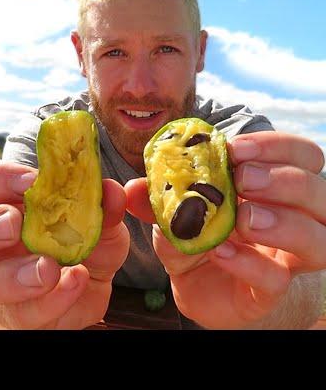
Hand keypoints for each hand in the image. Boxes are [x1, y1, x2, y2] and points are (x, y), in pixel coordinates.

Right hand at [0, 159, 129, 328]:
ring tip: (47, 268)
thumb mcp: (94, 218)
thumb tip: (110, 193)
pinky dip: (50, 299)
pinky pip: (20, 316)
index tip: (30, 182)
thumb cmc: (78, 239)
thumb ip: (99, 206)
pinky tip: (74, 282)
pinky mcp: (15, 319)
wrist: (91, 283)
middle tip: (13, 224)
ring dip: (5, 277)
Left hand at [126, 131, 325, 328]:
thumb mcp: (174, 210)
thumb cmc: (196, 237)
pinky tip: (222, 252)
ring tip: (243, 218)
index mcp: (274, 188)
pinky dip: (250, 262)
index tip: (236, 149)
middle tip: (243, 180)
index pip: (302, 157)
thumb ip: (156, 195)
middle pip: (319, 191)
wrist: (193, 287)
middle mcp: (294, 219)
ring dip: (283, 222)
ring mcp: (286, 258)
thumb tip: (132, 186)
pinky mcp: (269, 291)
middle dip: (283, 180)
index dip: (277, 148)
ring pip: (318, 238)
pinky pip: (277, 277)